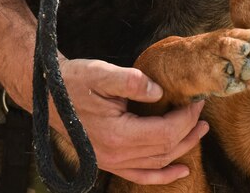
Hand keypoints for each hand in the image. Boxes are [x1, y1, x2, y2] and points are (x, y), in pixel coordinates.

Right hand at [57, 58, 207, 184]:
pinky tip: (180, 170)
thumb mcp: (102, 73)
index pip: (165, 132)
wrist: (47, 93)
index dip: (185, 118)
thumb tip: (159, 92)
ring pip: (157, 163)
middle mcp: (116, 155)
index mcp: (117, 135)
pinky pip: (141, 175)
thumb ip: (132, 82)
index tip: (195, 102)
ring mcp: (111, 162)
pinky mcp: (107, 161)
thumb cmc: (73, 81)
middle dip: (188, 131)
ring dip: (182, 149)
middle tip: (202, 114)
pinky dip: (163, 175)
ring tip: (199, 132)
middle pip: (165, 149)